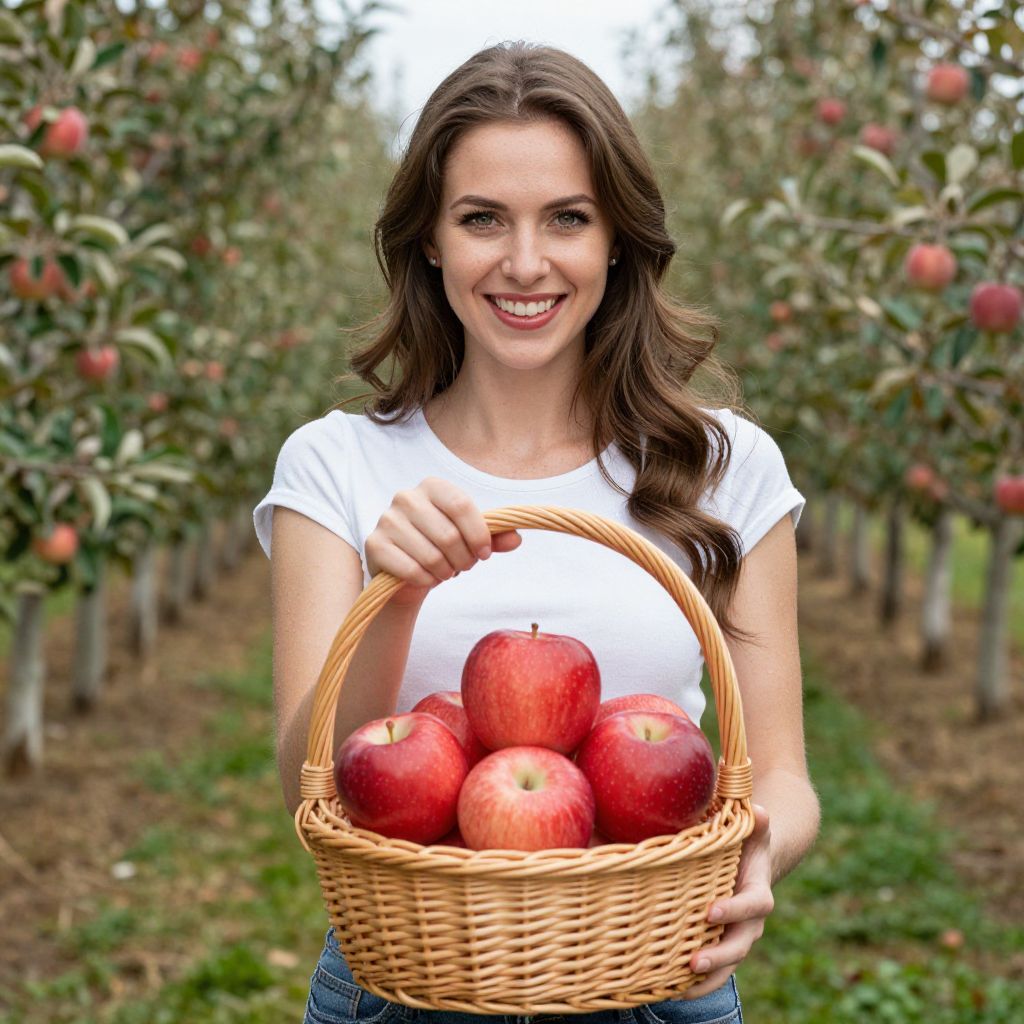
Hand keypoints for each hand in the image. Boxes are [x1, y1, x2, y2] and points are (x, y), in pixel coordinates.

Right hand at [365, 476, 520, 605]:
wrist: (405, 571)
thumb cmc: (442, 548)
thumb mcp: (470, 539)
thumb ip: (494, 537)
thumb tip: (515, 539)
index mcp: (432, 486)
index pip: (461, 505)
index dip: (478, 534)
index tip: (485, 554)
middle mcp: (406, 497)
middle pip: (448, 534)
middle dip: (464, 559)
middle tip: (463, 566)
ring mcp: (387, 519)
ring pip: (431, 555)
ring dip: (445, 572)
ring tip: (445, 571)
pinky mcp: (374, 544)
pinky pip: (411, 569)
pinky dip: (426, 580)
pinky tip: (426, 578)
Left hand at [684, 803, 773, 998]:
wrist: (752, 865)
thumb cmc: (747, 842)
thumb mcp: (754, 830)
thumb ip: (757, 823)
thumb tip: (758, 811)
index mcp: (759, 893)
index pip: (752, 906)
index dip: (734, 910)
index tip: (711, 912)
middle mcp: (749, 922)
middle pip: (739, 945)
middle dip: (718, 956)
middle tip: (693, 961)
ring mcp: (735, 937)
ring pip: (727, 965)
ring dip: (707, 978)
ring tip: (681, 988)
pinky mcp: (720, 945)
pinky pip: (713, 970)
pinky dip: (696, 982)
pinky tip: (670, 990)